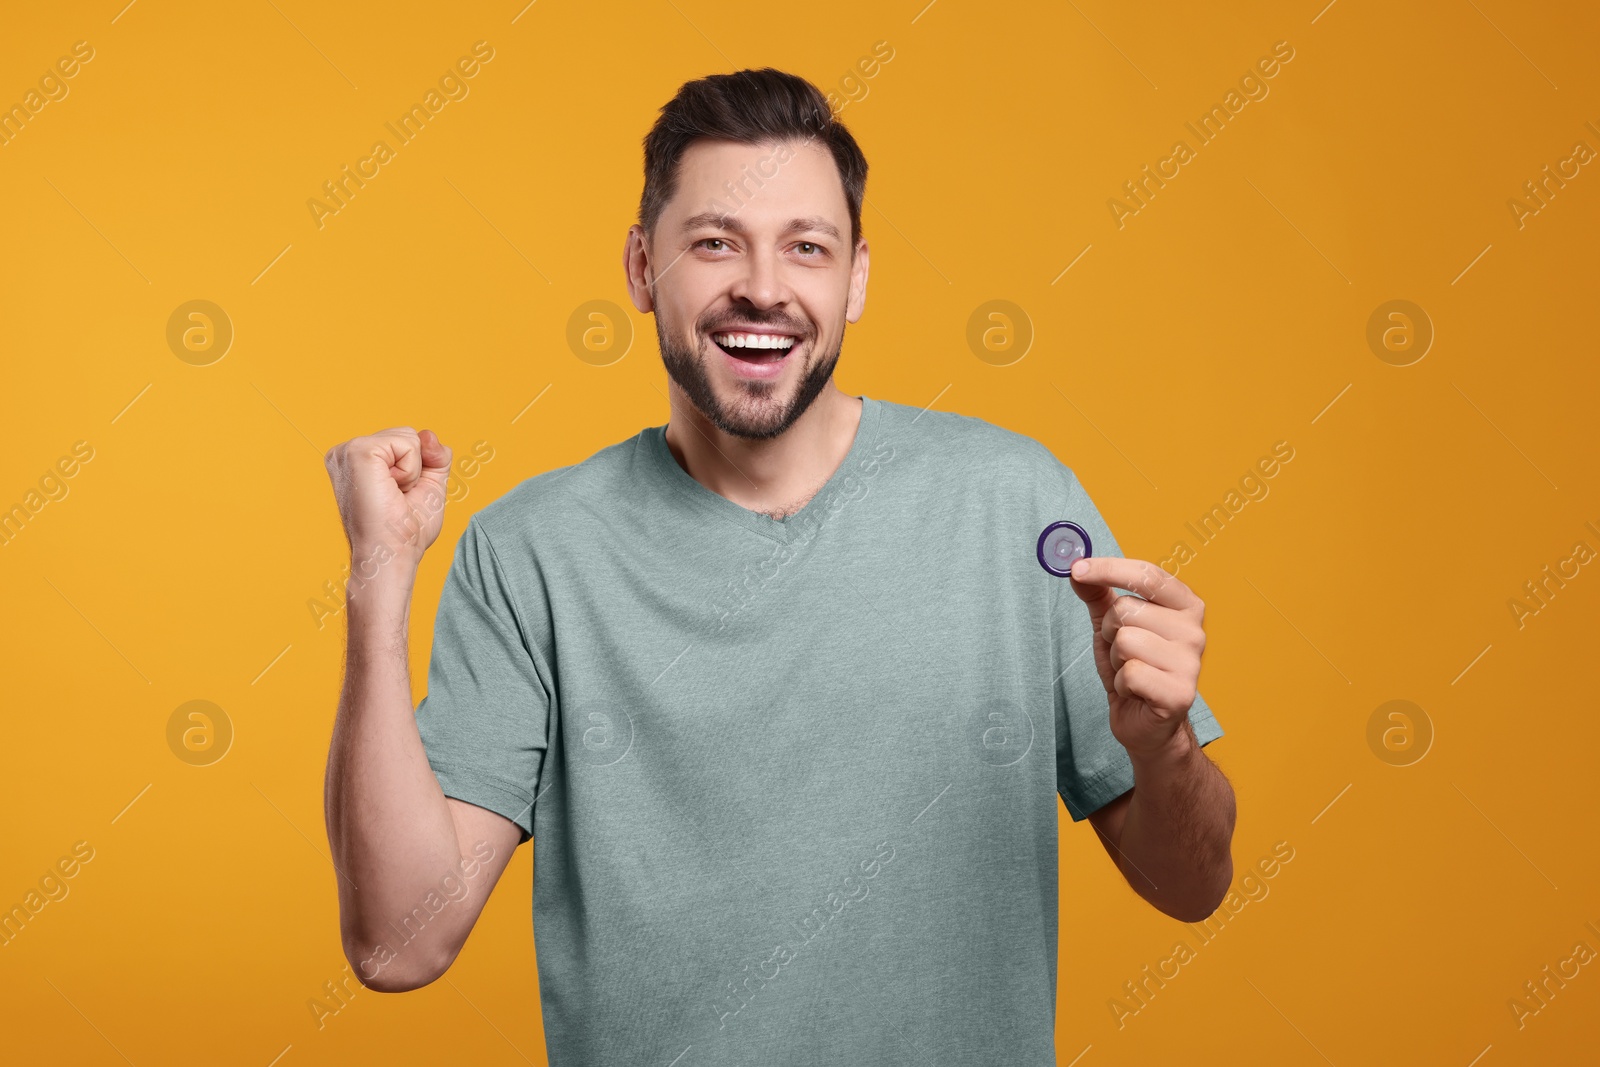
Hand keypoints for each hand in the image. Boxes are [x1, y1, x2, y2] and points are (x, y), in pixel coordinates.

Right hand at [324, 427, 452, 567]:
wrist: (391, 554)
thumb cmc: (406, 529)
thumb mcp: (429, 484)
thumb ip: (435, 455)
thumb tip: (429, 434)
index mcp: (357, 459)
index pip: (405, 441)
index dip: (417, 469)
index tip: (399, 496)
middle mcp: (346, 451)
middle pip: (408, 434)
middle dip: (416, 467)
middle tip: (397, 497)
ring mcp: (348, 450)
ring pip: (409, 437)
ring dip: (413, 471)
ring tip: (392, 494)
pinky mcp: (357, 452)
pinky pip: (407, 443)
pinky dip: (411, 470)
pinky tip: (391, 490)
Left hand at [1067, 557, 1205, 759]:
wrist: (1147, 723)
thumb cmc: (1133, 669)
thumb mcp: (1111, 626)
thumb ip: (1098, 595)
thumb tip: (1077, 569)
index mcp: (1185, 606)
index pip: (1147, 574)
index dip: (1108, 568)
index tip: (1077, 569)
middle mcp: (1194, 631)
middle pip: (1126, 609)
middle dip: (1110, 632)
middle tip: (1122, 653)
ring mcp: (1191, 663)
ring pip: (1125, 641)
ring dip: (1115, 660)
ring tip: (1130, 672)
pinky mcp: (1180, 693)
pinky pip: (1129, 673)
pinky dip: (1121, 684)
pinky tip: (1135, 691)